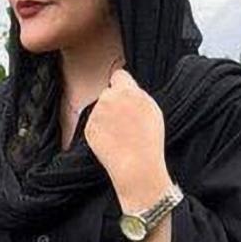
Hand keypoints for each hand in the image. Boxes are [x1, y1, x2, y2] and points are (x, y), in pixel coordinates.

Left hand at [84, 67, 166, 196]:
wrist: (136, 165)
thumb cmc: (149, 139)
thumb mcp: (152, 109)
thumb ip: (137, 94)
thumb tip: (128, 87)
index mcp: (126, 91)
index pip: (118, 75)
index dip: (122, 85)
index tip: (125, 95)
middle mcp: (108, 98)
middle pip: (108, 93)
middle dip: (114, 102)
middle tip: (125, 121)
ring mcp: (96, 114)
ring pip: (100, 110)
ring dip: (107, 118)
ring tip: (121, 135)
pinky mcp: (89, 128)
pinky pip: (94, 125)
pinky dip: (101, 132)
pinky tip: (113, 142)